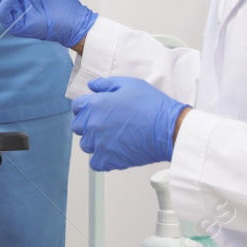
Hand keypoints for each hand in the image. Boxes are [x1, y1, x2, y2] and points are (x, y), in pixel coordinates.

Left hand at [70, 77, 189, 171]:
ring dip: (95, 142)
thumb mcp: (129, 84)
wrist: (168, 128)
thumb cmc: (152, 105)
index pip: (77, 106)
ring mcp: (99, 143)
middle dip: (88, 124)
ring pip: (86, 145)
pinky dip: (102, 159)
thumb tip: (92, 86)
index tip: (95, 110)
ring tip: (113, 138)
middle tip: (106, 124)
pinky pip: (95, 163)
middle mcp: (93, 124)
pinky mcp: (108, 159)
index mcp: (96, 104)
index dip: (86, 107)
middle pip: (78, 127)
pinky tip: (114, 152)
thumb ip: (106, 84)